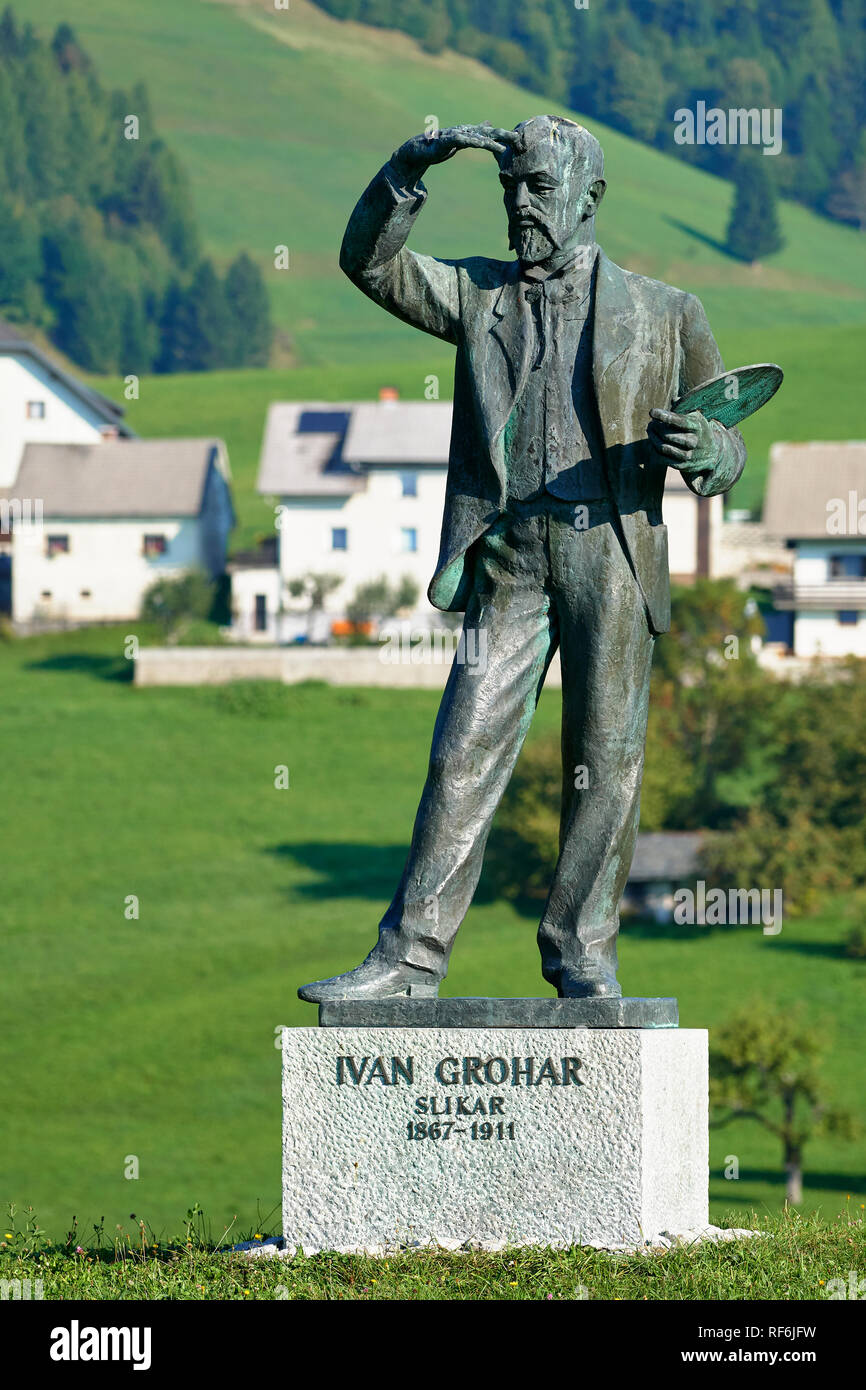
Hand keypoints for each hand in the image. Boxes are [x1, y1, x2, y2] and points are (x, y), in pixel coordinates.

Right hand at [390, 124, 519, 182]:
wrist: (416, 151)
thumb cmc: (437, 147)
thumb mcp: (460, 142)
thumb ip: (474, 135)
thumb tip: (488, 126)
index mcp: (467, 134)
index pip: (489, 134)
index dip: (503, 136)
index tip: (518, 141)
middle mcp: (463, 132)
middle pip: (487, 133)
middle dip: (503, 135)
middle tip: (518, 139)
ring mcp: (454, 135)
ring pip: (476, 137)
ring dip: (491, 140)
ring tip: (504, 145)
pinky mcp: (446, 141)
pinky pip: (462, 141)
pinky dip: (473, 141)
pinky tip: (482, 143)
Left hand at [647, 408, 716, 471]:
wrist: (712, 453)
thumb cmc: (698, 430)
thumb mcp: (695, 417)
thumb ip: (684, 408)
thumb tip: (674, 399)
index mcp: (698, 426)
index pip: (679, 420)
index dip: (664, 416)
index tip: (652, 412)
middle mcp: (694, 441)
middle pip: (668, 434)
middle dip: (656, 427)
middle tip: (651, 423)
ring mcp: (688, 455)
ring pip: (663, 447)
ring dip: (653, 438)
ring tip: (650, 431)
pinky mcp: (682, 465)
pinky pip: (663, 459)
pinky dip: (654, 451)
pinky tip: (652, 444)